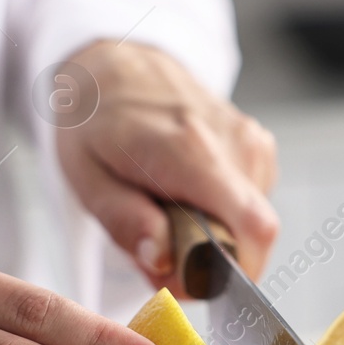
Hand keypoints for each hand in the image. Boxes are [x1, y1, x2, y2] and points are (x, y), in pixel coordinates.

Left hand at [54, 41, 278, 291]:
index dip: (231, 273)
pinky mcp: (258, 144)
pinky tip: (186, 195)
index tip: (185, 279)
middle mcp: (233, 142)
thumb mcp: (86, 178)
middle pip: (252, 235)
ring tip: (167, 214)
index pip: (253, 228)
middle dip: (212, 261)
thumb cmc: (95, 122)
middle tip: (162, 250)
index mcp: (191, 151)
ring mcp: (252, 140)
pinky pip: (251, 203)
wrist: (118, 65)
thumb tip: (163, 261)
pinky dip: (222, 214)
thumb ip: (125, 222)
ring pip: (252, 223)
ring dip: (214, 237)